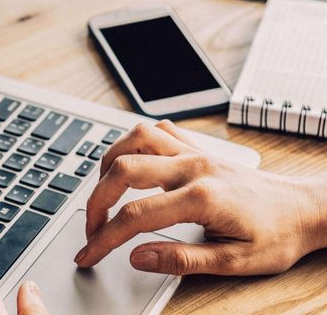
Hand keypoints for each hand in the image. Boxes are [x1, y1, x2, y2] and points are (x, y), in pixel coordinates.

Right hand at [74, 120, 326, 275]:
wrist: (306, 209)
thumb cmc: (277, 236)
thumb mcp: (234, 262)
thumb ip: (182, 260)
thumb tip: (137, 257)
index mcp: (201, 198)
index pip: (135, 216)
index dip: (103, 239)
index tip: (88, 255)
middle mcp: (193, 167)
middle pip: (123, 170)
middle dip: (96, 201)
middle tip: (92, 228)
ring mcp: (195, 153)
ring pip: (135, 139)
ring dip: (109, 163)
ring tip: (103, 191)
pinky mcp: (198, 148)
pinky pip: (157, 131)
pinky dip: (134, 143)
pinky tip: (130, 163)